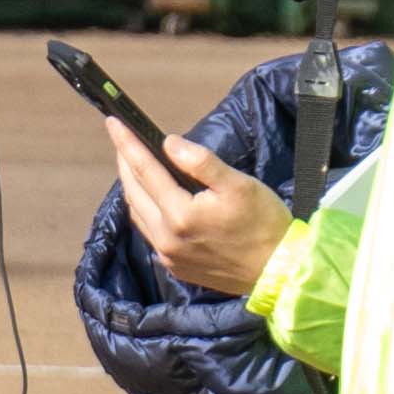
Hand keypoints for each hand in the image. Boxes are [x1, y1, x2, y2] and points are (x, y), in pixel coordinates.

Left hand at [110, 124, 290, 298]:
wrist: (280, 271)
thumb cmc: (264, 223)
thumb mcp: (238, 184)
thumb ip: (201, 162)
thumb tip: (168, 143)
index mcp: (179, 215)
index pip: (144, 170)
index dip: (127, 144)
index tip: (113, 122)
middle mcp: (166, 238)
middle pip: (134, 193)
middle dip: (125, 163)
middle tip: (122, 139)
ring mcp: (168, 255)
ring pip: (138, 214)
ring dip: (133, 187)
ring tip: (133, 164)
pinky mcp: (176, 267)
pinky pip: (149, 232)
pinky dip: (144, 210)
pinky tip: (151, 199)